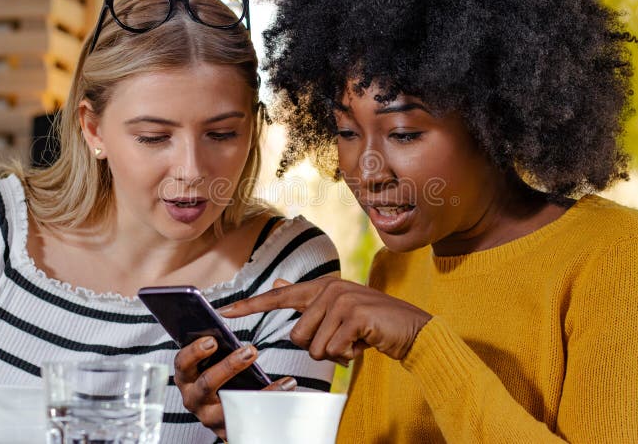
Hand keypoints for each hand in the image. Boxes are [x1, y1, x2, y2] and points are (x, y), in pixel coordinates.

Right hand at [173, 337, 297, 439]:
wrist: (227, 414)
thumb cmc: (219, 377)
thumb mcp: (212, 363)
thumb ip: (216, 349)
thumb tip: (228, 324)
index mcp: (187, 378)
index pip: (182, 363)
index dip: (194, 352)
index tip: (212, 340)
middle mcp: (194, 399)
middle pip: (206, 383)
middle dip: (228, 366)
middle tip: (250, 350)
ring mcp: (211, 417)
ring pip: (230, 405)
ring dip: (255, 387)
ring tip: (279, 376)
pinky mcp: (229, 429)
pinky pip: (250, 415)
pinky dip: (270, 398)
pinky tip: (286, 385)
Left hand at [220, 277, 431, 364]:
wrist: (413, 330)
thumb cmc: (372, 325)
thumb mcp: (339, 310)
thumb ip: (309, 300)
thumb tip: (279, 282)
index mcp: (321, 287)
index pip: (279, 296)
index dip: (251, 305)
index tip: (225, 311)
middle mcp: (329, 289)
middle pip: (297, 336)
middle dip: (319, 348)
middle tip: (344, 340)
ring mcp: (342, 300)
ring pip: (315, 347)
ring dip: (336, 354)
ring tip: (355, 341)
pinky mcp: (355, 315)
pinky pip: (334, 350)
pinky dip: (350, 355)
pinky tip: (364, 343)